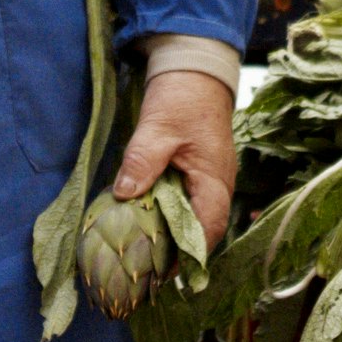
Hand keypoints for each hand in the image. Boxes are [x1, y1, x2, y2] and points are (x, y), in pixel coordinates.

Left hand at [110, 65, 236, 253]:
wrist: (194, 70)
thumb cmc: (181, 98)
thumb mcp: (156, 129)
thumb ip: (142, 163)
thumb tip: (124, 196)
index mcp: (214, 180)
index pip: (208, 230)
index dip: (188, 255)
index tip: (162, 272)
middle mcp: (217, 186)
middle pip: (202, 231)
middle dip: (177, 252)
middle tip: (146, 269)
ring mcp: (208, 180)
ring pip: (193, 218)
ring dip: (172, 234)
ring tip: (144, 252)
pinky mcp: (197, 173)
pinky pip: (186, 203)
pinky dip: (168, 215)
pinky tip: (146, 220)